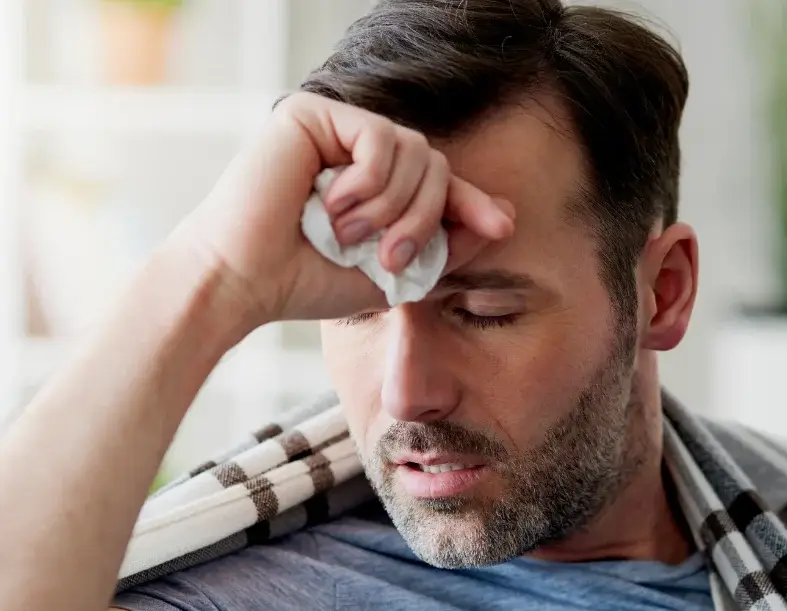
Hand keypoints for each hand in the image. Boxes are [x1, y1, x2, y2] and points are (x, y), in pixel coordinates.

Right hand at [177, 92, 514, 329]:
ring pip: (414, 152)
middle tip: (391, 259)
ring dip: (392, 208)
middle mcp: (356, 154)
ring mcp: (336, 131)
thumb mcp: (393, 275)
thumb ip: (444, 248)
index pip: (438, 182)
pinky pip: (379, 139)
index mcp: (373, 187)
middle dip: (424, 219)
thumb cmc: (307, 282)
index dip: (471, 202)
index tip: (501, 227)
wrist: (248, 281)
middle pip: (433, 165)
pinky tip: (333, 207)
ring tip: (350, 238)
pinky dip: (369, 184)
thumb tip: (502, 219)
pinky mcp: (313, 115)